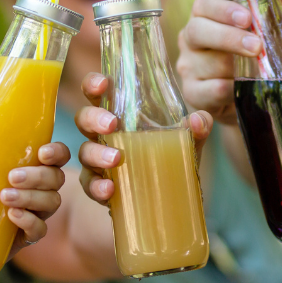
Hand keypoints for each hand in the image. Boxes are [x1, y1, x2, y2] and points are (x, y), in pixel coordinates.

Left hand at [0, 103, 71, 262]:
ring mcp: (32, 212)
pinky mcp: (21, 236)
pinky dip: (31, 223)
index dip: (57, 153)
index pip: (56, 155)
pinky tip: (13, 217)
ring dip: (32, 199)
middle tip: (11, 176)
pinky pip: (39, 230)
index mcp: (26, 163)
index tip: (42, 152)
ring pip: (51, 203)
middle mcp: (36, 187)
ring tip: (4, 196)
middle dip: (39, 177)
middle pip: (56, 178)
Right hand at [74, 73, 213, 205]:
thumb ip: (197, 128)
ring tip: (116, 158)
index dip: (93, 84)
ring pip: (84, 151)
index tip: (103, 84)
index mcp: (120, 114)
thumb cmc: (172, 157)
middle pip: (84, 118)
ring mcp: (98, 161)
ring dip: (97, 154)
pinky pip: (88, 184)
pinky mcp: (98, 186)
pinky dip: (96, 186)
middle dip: (93, 118)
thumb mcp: (189, 142)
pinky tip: (110, 189)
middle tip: (112, 124)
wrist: (173, 198)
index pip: (99, 92)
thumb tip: (197, 120)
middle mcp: (103, 134)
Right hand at [176, 0, 281, 125]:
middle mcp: (190, 38)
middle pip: (197, 30)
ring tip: (257, 72)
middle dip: (228, 38)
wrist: (251, 95)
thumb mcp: (275, 30)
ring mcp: (188, 65)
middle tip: (257, 46)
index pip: (204, 4)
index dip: (222, 9)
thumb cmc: (258, 53)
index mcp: (206, 15)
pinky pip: (207, 91)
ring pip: (207, 63)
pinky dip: (227, 90)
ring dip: (234, 68)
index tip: (247, 18)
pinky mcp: (192, 92)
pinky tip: (240, 89)